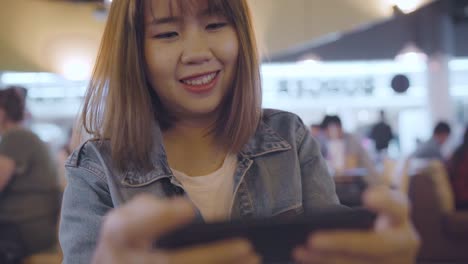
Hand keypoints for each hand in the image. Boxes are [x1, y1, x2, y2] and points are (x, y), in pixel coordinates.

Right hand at [92, 194, 260, 263]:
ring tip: (254, 258)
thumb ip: (152, 209)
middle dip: (211, 255)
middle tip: (247, 245)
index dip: (159, 217)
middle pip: (169, 262)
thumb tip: (186, 210)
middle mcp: (122, 262)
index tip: (188, 209)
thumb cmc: (129, 237)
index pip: (132, 226)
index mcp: (116, 234)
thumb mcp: (129, 216)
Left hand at [293, 186, 419, 263]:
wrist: (389, 253)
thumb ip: (353, 201)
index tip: (367, 196)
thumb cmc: (371, 222)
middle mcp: (403, 242)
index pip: (398, 207)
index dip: (385, 202)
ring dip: (328, 259)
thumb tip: (319, 198)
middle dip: (343, 242)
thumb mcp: (369, 208)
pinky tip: (309, 259)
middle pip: (377, 244)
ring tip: (301, 252)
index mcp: (399, 217)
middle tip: (313, 239)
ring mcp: (395, 263)